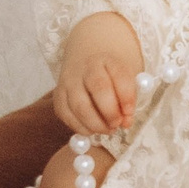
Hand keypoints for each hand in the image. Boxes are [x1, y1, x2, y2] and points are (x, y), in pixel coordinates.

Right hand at [53, 12, 144, 135]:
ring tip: (107, 129)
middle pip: (98, 87)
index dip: (127, 96)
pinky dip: (80, 127)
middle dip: (110, 111)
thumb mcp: (125, 77)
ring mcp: (69, 81)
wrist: (86, 57)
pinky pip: (66, 115)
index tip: (130, 112)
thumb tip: (126, 123)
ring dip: (95, 123)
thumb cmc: (110, 73)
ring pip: (79, 105)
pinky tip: (92, 129)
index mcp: (108, 59)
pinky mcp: (58, 95)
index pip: (120, 75)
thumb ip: (129, 99)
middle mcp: (86, 67)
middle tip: (117, 124)